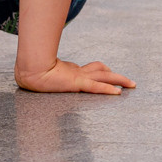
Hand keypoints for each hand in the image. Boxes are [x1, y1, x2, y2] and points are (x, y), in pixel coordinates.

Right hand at [16, 58, 135, 94]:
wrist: (29, 71)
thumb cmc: (31, 74)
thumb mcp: (42, 76)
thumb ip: (46, 77)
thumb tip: (37, 78)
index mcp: (71, 71)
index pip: (91, 69)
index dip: (101, 69)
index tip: (108, 71)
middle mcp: (77, 72)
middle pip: (102, 71)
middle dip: (116, 76)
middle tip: (129, 81)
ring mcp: (78, 77)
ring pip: (104, 76)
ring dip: (119, 80)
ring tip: (132, 85)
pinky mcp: (77, 83)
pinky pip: (96, 87)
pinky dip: (108, 89)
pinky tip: (118, 93)